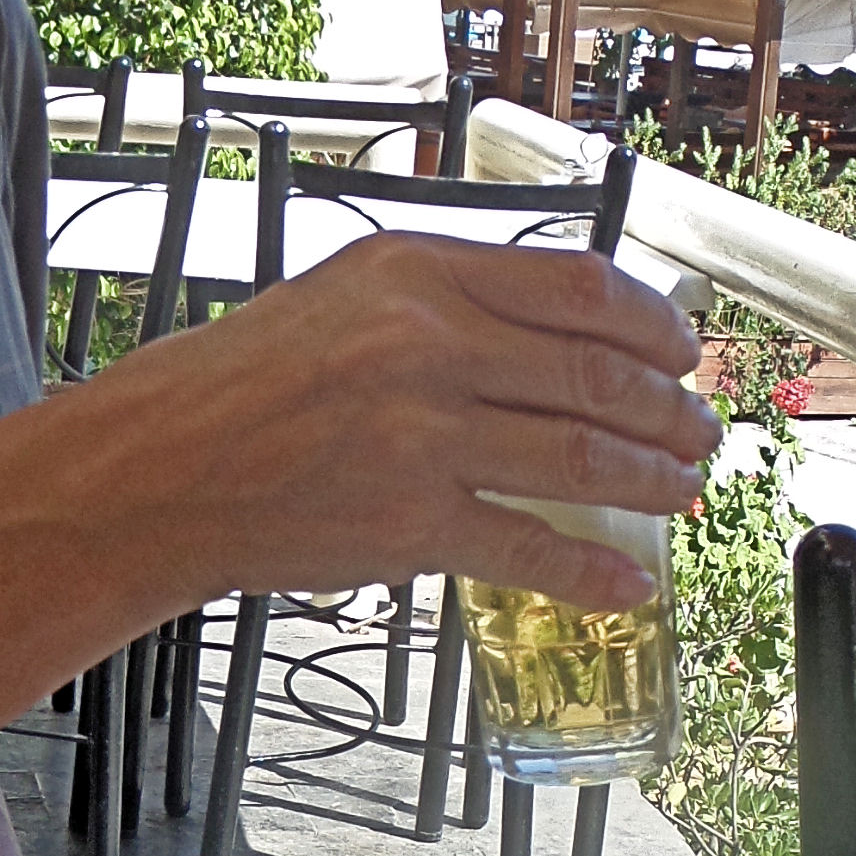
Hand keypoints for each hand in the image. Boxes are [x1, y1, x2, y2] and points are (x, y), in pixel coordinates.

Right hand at [82, 232, 721, 618]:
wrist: (156, 466)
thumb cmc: (238, 380)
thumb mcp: (345, 292)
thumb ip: (448, 298)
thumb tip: (563, 329)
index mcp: (416, 273)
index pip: (581, 289)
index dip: (654, 326)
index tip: (680, 350)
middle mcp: (425, 346)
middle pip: (599, 377)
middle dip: (671, 412)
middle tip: (699, 430)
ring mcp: (421, 438)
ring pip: (584, 460)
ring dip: (653, 482)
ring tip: (680, 491)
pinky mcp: (408, 525)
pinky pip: (531, 549)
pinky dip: (593, 572)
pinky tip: (628, 582)